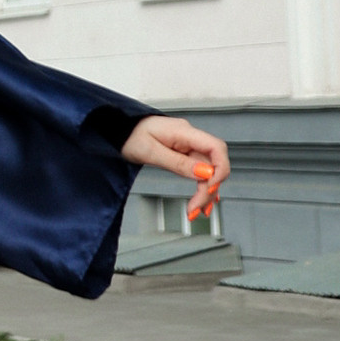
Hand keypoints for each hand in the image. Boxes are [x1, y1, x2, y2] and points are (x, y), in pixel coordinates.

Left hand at [121, 113, 229, 230]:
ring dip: (205, 191)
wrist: (119, 129)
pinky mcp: (183, 152)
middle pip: (213, 163)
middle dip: (208, 188)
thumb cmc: (129, 135)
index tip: (209, 189)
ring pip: (208, 170)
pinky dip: (201, 186)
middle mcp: (189, 137)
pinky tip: (204, 199)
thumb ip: (178, 163)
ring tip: (196, 210)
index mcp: (183, 132)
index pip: (216, 147)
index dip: (220, 169)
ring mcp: (187, 145)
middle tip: (195, 208)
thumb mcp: (150, 152)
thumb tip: (204, 172)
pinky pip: (199, 170)